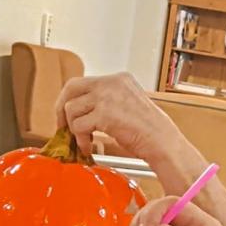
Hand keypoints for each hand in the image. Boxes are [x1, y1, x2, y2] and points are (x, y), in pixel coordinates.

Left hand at [55, 72, 186, 157]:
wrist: (163, 142)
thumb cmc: (150, 131)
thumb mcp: (129, 104)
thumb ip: (107, 102)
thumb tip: (83, 111)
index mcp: (119, 79)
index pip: (83, 82)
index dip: (72, 100)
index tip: (68, 114)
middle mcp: (112, 83)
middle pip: (71, 88)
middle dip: (62, 108)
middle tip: (62, 125)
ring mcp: (107, 97)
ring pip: (71, 109)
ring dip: (74, 129)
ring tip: (83, 141)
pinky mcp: (104, 114)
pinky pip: (78, 126)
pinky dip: (80, 140)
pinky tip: (88, 146)